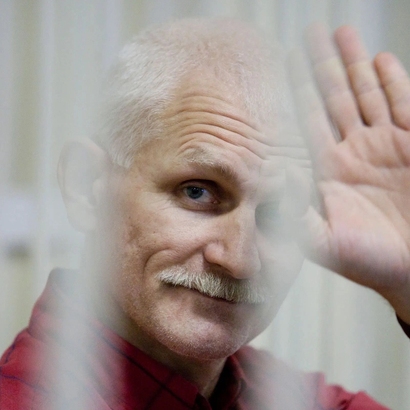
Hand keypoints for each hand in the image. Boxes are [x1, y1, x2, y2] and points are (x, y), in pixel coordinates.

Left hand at [290, 25, 409, 322]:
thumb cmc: (367, 262)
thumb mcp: (322, 241)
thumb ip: (294, 211)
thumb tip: (275, 175)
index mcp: (328, 170)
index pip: (307, 121)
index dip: (295, 92)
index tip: (282, 65)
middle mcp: (353, 152)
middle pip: (334, 97)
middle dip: (322, 65)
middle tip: (310, 33)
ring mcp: (386, 145)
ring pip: (366, 93)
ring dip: (354, 63)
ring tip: (341, 33)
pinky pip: (404, 105)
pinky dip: (394, 81)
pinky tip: (380, 59)